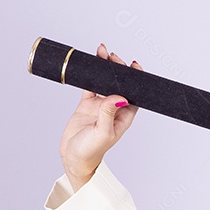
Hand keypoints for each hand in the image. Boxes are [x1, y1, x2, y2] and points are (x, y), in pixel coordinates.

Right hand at [58, 43, 142, 190]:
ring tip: (102, 52)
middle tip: (113, 56)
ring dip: (105, 68)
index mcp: (124, 116)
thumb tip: (119, 97)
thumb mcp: (102, 132)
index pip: (134, 94)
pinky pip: (91, 84)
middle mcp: (115, 109)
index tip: (134, 65)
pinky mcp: (87, 104)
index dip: (136, 79)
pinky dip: (90, 73)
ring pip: (105, 81)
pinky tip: (91, 61)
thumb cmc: (91, 150)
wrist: (73, 157)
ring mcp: (101, 106)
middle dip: (118, 69)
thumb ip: (109, 114)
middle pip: (120, 84)